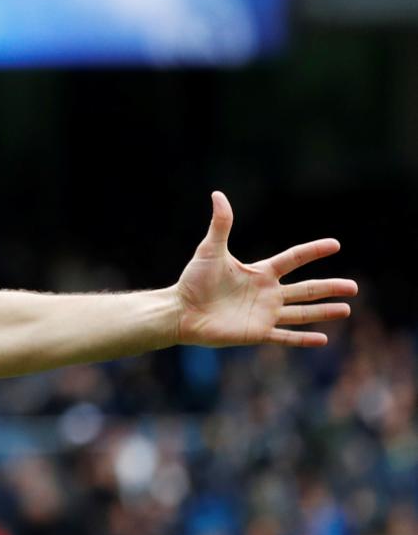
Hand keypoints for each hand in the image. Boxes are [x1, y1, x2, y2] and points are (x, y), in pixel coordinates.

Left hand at [175, 192, 356, 347]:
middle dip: (329, 287)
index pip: (293, 259)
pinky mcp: (257, 333)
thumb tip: (218, 194)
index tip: (335, 244)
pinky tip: (324, 340)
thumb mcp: (210, 250)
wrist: (180, 311)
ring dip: (324, 312)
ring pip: (301, 313)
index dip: (312, 251)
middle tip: (354, 287)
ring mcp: (264, 314)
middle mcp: (267, 293)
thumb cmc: (193, 280)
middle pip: (305, 289)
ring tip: (346, 310)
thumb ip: (220, 224)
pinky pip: (285, 337)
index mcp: (260, 273)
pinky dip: (303, 339)